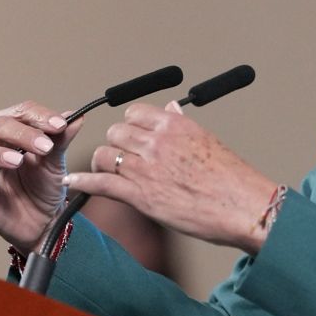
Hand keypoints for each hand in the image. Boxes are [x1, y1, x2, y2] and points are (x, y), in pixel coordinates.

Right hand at [0, 102, 81, 249]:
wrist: (44, 222)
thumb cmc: (45, 188)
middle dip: (23, 133)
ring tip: (18, 160)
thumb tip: (76, 115)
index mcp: (15, 130)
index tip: (61, 125)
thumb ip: (62, 140)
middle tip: (45, 147)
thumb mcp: (57, 164)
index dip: (40, 116)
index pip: (22, 112)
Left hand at [65, 102, 279, 253]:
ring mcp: (146, 168)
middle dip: (118, 144)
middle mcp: (157, 142)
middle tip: (126, 158)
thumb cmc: (232, 178)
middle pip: (117, 132)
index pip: (135, 112)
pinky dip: (83, 183)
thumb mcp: (207, 140)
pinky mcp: (140, 195)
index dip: (131, 125)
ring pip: (106, 155)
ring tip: (110, 173)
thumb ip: (182, 125)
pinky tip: (71, 183)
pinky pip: (100, 183)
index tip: (134, 136)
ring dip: (105, 164)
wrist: (243, 207)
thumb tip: (171, 108)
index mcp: (175, 125)